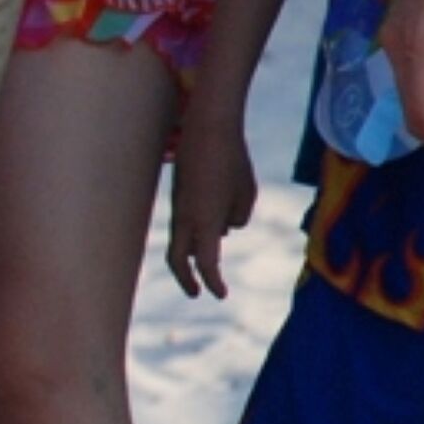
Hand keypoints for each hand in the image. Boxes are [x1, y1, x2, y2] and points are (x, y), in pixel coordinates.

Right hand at [165, 98, 255, 298]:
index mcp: (204, 220)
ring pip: (179, 241)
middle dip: (186, 279)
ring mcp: (178, 206)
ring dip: (193, 255)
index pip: (206, 262)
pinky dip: (196, 233)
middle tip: (197, 293)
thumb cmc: (233, 160)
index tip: (221, 295)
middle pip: (177, 259)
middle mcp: (185, 218)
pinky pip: (184, 223)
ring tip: (210, 262)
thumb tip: (226, 229)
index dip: (213, 282)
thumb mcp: (246, 193)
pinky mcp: (178, 195)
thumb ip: (237, 217)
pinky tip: (216, 225)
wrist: (207, 127)